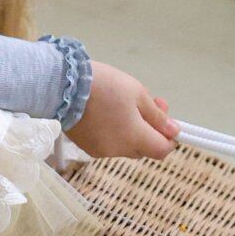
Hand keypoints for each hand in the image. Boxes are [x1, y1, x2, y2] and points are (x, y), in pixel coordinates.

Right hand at [64, 60, 180, 161]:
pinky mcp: (86, 146)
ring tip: (123, 106)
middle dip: (150, 130)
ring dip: (131, 131)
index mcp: (134, 138)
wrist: (61, 87)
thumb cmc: (104, 85)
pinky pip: (108, 143)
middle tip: (148, 104)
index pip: (162, 150)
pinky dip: (113, 133)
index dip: (170, 138)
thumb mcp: (137, 93)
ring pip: (125, 145)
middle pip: (144, 148)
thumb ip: (156, 115)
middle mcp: (118, 150)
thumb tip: (173, 132)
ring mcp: (100, 150)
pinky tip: (105, 113)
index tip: (168, 122)